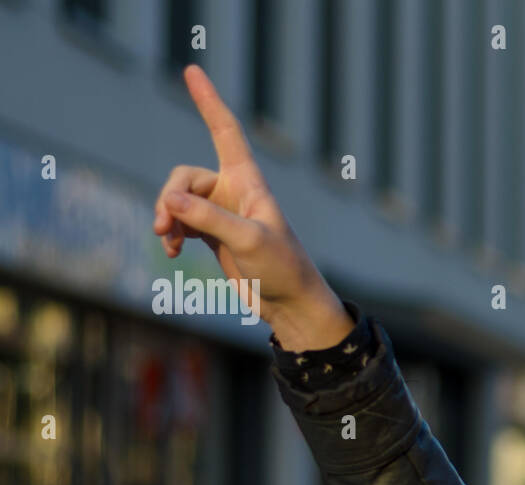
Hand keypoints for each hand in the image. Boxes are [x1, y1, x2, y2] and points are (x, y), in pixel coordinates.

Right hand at [153, 64, 353, 349]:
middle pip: (184, 177)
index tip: (191, 70)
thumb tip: (169, 199)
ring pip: (177, 201)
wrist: (291, 304)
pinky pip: (180, 223)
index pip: (225, 131)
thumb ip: (208, 218)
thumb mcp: (247, 240)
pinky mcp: (214, 236)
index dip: (209, 101)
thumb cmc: (282, 268)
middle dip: (169, 198)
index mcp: (249, 181)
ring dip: (167, 218)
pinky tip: (172, 252)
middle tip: (164, 226)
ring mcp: (222, 214)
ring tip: (167, 242)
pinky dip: (172, 235)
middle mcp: (233, 192)